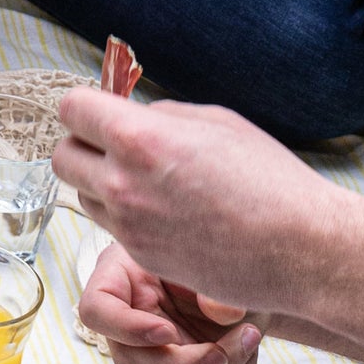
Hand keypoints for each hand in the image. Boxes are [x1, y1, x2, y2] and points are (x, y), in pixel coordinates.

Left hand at [53, 86, 335, 320]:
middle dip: (83, 145)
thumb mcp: (216, 122)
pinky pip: (110, 225)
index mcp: (140, 139)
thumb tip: (129, 115)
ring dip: (100, 182)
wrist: (302, 249)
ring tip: (147, 180)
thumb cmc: (269, 178)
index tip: (104, 112)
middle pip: (62, 155)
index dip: (86, 107)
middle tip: (115, 145)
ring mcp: (128, 225)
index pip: (72, 109)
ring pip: (81, 194)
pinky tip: (164, 209)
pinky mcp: (140, 255)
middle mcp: (123, 184)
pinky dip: (124, 214)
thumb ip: (161, 116)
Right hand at [78, 244, 262, 363]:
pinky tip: (249, 348)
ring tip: (250, 335)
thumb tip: (226, 314)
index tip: (167, 330)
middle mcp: (132, 321)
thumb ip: (210, 274)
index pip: (96, 311)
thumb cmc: (207, 244)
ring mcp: (160, 350)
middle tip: (221, 353)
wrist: (236, 261)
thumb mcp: (204, 248)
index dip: (126, 329)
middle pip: (132, 362)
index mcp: (118, 280)